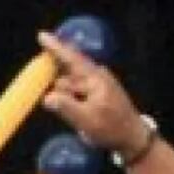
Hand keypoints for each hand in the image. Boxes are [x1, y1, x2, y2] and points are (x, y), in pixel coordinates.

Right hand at [36, 30, 148, 158]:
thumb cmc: (112, 128)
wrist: (132, 137)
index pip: (71, 58)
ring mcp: (96, 85)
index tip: (41, 35)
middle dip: (58, 86)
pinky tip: (77, 114)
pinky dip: (70, 99)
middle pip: (67, 74)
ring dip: (65, 97)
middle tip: (63, 103)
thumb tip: (46, 97)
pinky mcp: (96, 93)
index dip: (55, 47)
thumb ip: (65, 107)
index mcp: (95, 78)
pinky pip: (76, 92)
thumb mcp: (86, 120)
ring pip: (70, 85)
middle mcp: (95, 77)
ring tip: (78, 116)